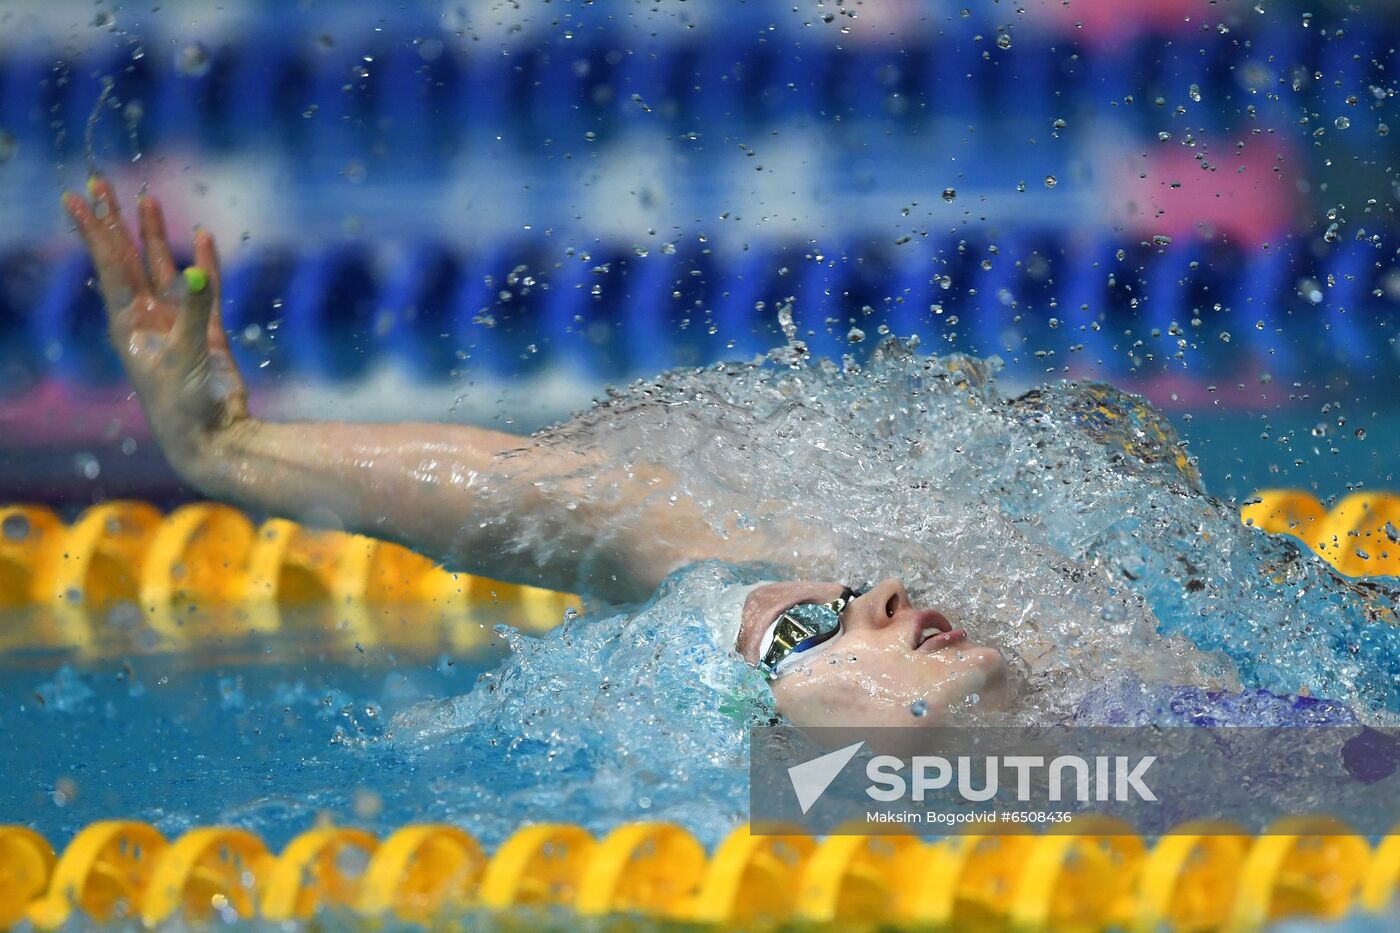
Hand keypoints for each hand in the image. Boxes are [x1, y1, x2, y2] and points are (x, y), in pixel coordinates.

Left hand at [63, 177, 249, 475]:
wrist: (211, 438)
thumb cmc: (185, 404)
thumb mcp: (187, 355)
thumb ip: (194, 310)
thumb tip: (195, 272)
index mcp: (128, 324)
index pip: (108, 266)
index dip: (94, 230)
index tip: (74, 198)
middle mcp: (145, 319)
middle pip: (126, 259)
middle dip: (114, 222)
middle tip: (98, 184)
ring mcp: (175, 324)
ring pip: (161, 269)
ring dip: (154, 236)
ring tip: (146, 199)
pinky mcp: (206, 333)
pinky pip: (204, 289)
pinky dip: (204, 265)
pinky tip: (202, 238)